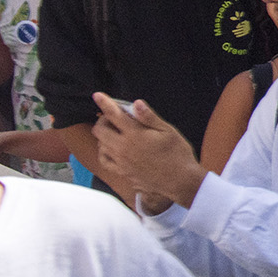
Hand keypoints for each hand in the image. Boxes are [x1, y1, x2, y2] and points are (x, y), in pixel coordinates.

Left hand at [91, 92, 204, 211]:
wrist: (180, 181)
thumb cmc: (177, 155)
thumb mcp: (168, 131)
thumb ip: (149, 117)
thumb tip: (136, 104)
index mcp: (135, 134)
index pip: (114, 114)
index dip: (104, 102)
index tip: (97, 95)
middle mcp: (123, 147)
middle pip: (99, 129)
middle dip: (103, 119)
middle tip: (113, 117)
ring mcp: (120, 161)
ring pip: (100, 144)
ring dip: (103, 135)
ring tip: (114, 131)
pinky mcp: (122, 171)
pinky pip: (103, 160)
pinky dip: (103, 151)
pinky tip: (110, 148)